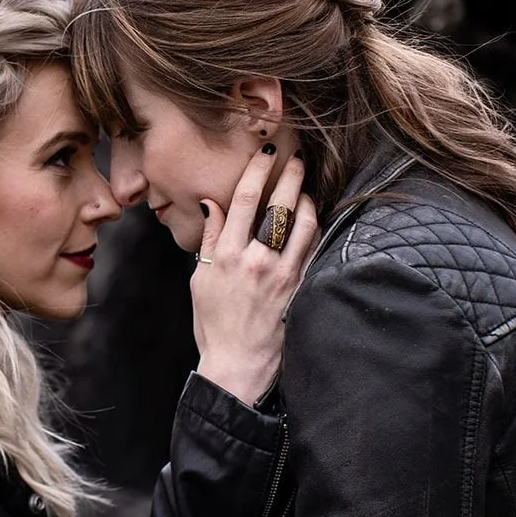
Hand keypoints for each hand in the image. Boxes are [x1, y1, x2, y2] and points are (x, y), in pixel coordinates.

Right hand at [192, 148, 318, 405]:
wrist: (237, 365)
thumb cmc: (213, 324)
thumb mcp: (201, 279)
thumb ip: (210, 239)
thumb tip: (214, 204)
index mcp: (228, 254)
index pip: (247, 198)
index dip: (259, 168)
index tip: (267, 151)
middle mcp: (257, 260)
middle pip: (280, 204)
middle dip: (291, 175)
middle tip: (298, 158)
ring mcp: (283, 274)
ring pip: (303, 224)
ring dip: (308, 200)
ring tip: (306, 188)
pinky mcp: (300, 288)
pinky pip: (313, 249)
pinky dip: (315, 229)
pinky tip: (313, 219)